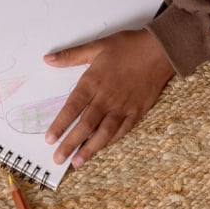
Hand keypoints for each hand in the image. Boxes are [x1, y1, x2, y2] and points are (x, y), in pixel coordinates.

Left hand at [43, 28, 173, 167]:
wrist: (160, 49)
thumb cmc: (128, 46)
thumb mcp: (97, 46)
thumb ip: (71, 56)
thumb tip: (48, 59)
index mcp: (93, 82)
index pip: (72, 108)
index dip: (60, 125)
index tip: (50, 139)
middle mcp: (106, 98)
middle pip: (85, 126)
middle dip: (70, 144)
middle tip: (59, 159)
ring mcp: (123, 107)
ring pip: (104, 132)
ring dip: (90, 148)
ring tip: (78, 162)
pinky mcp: (138, 111)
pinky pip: (123, 130)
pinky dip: (112, 140)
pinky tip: (104, 147)